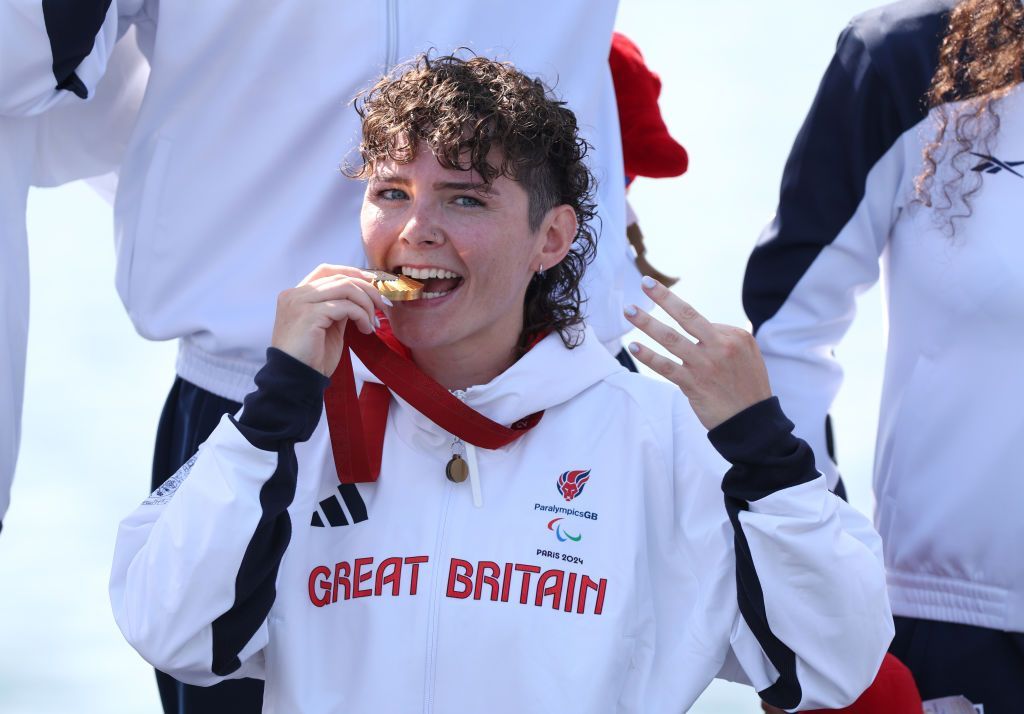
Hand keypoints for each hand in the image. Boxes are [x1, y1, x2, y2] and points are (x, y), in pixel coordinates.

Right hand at [271, 264, 388, 375]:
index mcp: (296, 295)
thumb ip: (337, 308)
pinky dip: (361, 316)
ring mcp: (300, 303)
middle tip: (383, 305)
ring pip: (346, 288)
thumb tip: (362, 296)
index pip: (327, 270)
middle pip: (340, 277)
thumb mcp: (327, 326)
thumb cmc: (311, 358)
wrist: (296, 380)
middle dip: (368, 289)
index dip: (353, 273)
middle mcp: (295, 294)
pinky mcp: (310, 315)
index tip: (374, 284)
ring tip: (372, 322)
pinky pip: (346, 307)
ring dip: (367, 304)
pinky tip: (365, 330)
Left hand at [624, 277, 771, 429]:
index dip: (683, 320)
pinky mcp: (692, 384)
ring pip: (670, 338)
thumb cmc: (748, 388)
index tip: (669, 313)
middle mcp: (720, 346)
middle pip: (686, 315)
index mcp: (735, 336)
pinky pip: (665, 366)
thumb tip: (705, 326)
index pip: (702, 321)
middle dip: (663, 297)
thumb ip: (726, 338)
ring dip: (646, 322)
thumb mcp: (748, 355)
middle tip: (645, 283)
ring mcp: (705, 364)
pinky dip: (648, 355)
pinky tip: (633, 346)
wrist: (752, 423)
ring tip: (629, 310)